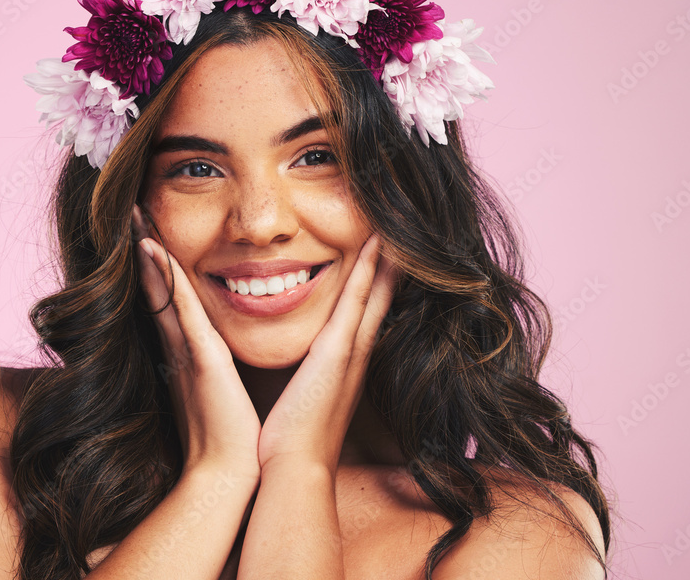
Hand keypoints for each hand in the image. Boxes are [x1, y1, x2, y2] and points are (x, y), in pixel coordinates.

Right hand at [132, 206, 261, 481]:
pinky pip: (180, 311)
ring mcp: (186, 349)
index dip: (155, 261)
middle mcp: (180, 344)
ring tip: (134, 215)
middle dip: (143, 246)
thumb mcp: (219, 386)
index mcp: (188, 348)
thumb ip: (210, 363)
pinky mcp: (200, 359)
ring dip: (148, 251)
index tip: (147, 227)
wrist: (229, 472)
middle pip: (156, 284)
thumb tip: (209, 347)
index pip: (168, 294)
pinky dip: (164, 280)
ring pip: (162, 290)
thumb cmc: (230, 432)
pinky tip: (153, 250)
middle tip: (130, 207)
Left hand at [256, 234, 396, 474]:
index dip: (376, 275)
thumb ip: (301, 370)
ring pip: (374, 291)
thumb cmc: (290, 435)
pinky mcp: (338, 352)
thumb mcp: (300, 392)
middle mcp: (356, 350)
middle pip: (380, 294)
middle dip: (390, 260)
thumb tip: (291, 358)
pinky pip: (357, 301)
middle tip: (399, 224)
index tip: (381, 244)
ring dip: (385, 256)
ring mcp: (351, 350)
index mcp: (345, 359)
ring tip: (394, 222)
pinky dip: (369, 271)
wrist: (294, 467)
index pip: (365, 307)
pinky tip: (377, 244)